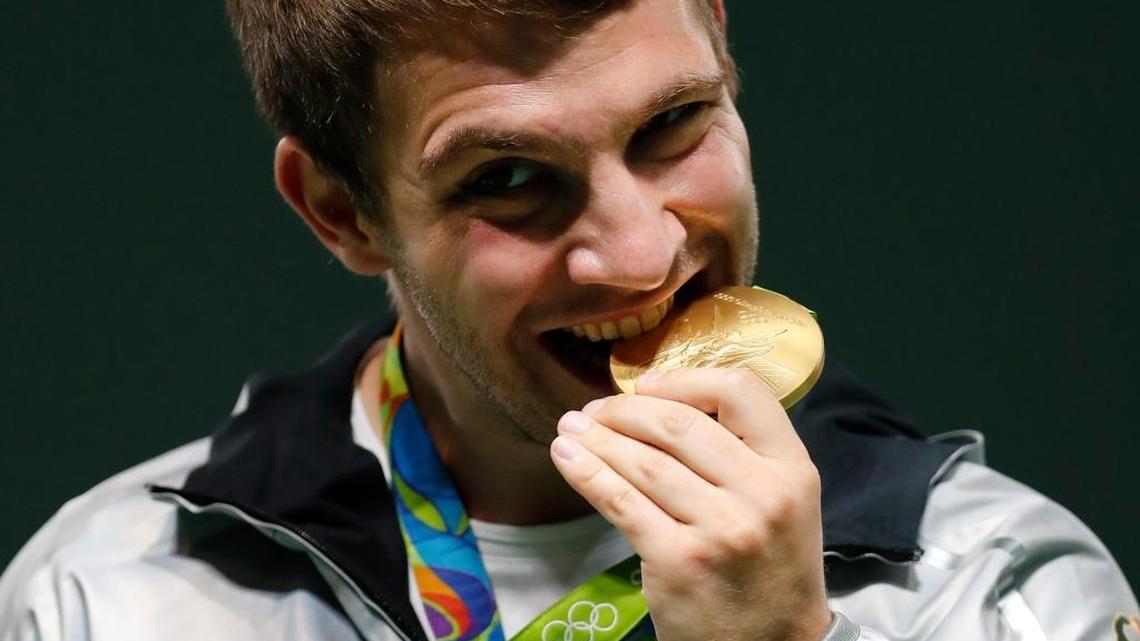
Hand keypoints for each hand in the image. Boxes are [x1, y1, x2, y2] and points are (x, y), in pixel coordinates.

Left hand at [550, 368, 830, 640]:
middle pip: (678, 424)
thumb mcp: (782, 500)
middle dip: (624, 410)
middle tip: (594, 411)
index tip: (647, 385)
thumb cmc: (770, 567)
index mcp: (792, 468)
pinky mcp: (679, 560)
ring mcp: (720, 528)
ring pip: (644, 462)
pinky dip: (588, 474)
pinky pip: (621, 502)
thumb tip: (660, 405)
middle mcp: (762, 493)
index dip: (685, 380)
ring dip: (597, 439)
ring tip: (571, 429)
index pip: (742, 391)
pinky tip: (568, 458)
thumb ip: (741, 453)